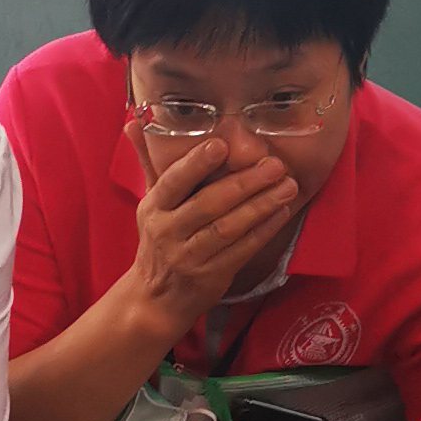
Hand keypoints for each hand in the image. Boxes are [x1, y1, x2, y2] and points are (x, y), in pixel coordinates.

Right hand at [124, 130, 300, 337]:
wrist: (156, 297)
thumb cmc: (159, 239)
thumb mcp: (150, 201)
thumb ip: (149, 161)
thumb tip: (133, 123)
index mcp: (154, 208)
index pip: (173, 182)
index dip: (196, 164)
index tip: (222, 145)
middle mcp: (168, 231)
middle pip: (209, 204)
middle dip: (245, 183)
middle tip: (274, 165)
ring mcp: (190, 256)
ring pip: (229, 227)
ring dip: (261, 206)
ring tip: (287, 186)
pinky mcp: (212, 275)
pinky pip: (242, 250)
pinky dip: (264, 230)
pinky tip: (281, 212)